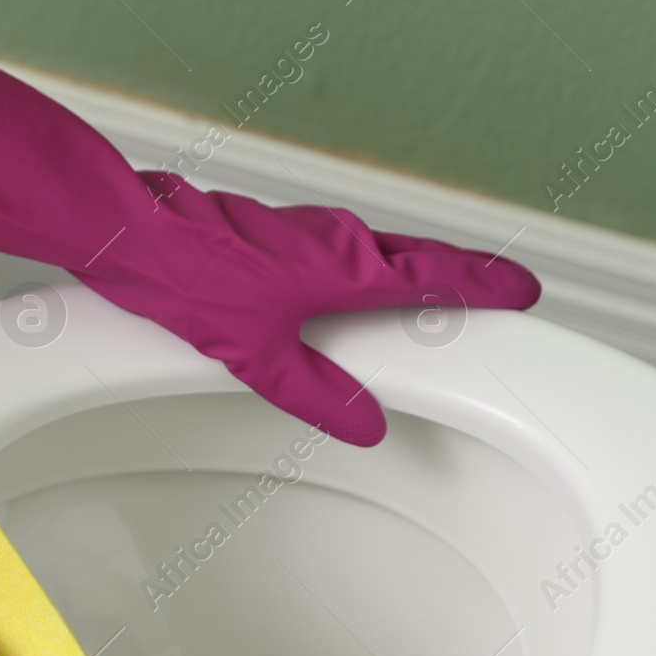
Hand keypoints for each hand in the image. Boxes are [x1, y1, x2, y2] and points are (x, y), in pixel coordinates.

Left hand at [0, 52, 541, 445]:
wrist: (131, 232)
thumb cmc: (188, 281)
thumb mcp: (258, 357)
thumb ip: (318, 394)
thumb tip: (365, 423)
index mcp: (347, 271)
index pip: (436, 278)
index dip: (484, 285)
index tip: (524, 289)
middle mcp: (337, 242)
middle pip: (420, 259)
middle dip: (463, 276)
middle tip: (502, 289)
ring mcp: (310, 232)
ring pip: (383, 253)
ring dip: (418, 270)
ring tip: (446, 294)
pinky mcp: (282, 235)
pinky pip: (347, 252)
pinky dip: (374, 269)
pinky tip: (360, 292)